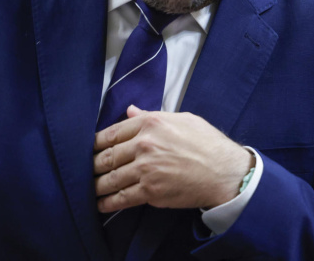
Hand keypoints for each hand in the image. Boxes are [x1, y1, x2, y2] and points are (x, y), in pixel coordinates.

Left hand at [93, 105, 253, 212]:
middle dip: (93, 166)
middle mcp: (145, 144)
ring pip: (110, 178)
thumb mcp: (182, 119)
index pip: (111, 133)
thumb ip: (151, 115)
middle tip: (88, 171)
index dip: (96, 144)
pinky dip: (108, 202)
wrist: (225, 171)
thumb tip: (130, 110)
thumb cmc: (207, 143)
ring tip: (92, 189)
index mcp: (151, 123)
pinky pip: (121, 198)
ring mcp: (146, 169)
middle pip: (106, 157)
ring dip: (97, 186)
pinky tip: (102, 204)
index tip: (91, 150)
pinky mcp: (150, 191)